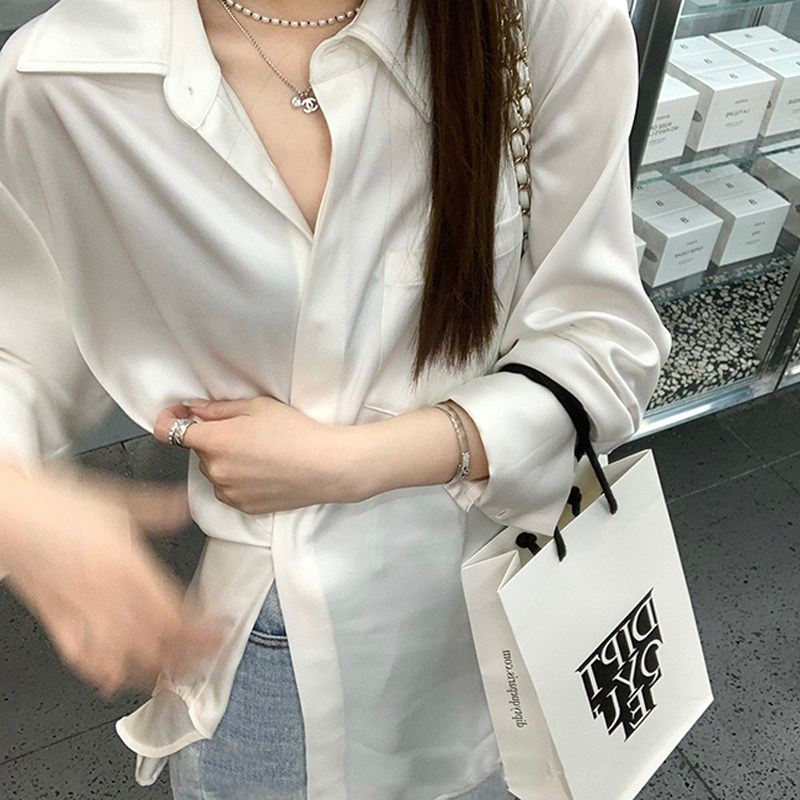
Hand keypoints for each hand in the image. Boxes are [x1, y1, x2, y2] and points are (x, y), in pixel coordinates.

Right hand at [0, 464, 221, 699]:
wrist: (7, 513)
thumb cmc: (54, 505)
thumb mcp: (119, 499)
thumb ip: (159, 507)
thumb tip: (185, 506)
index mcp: (127, 566)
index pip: (174, 611)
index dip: (200, 630)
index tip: (218, 634)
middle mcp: (106, 595)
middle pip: (154, 641)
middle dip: (185, 656)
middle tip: (205, 660)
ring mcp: (79, 612)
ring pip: (122, 655)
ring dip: (150, 671)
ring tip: (173, 678)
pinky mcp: (55, 620)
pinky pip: (78, 656)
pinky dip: (99, 672)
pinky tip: (113, 679)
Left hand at [154, 397, 359, 514]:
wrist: (328, 466)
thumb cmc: (299, 434)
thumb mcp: (258, 407)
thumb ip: (218, 408)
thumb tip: (194, 409)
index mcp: (216, 441)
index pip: (170, 433)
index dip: (170, 420)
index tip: (178, 416)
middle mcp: (216, 470)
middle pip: (200, 450)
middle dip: (214, 439)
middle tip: (246, 431)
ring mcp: (229, 492)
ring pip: (215, 471)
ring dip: (226, 461)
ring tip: (261, 453)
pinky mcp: (244, 507)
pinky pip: (229, 490)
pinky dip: (239, 480)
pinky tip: (264, 470)